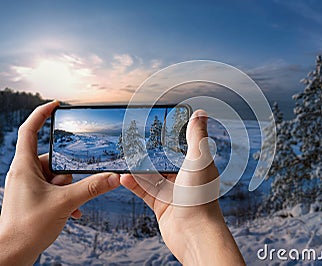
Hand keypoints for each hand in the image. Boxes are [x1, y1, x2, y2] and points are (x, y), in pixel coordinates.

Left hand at [0, 101, 120, 264]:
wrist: (12, 254)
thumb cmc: (26, 228)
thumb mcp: (64, 203)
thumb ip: (91, 188)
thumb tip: (113, 177)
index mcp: (25, 166)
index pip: (30, 130)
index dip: (42, 114)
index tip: (57, 105)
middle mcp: (25, 173)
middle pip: (54, 159)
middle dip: (69, 173)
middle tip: (71, 188)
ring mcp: (30, 186)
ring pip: (57, 177)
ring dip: (70, 190)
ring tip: (71, 205)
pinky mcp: (35, 197)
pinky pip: (55, 190)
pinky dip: (66, 198)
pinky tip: (73, 211)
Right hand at [121, 110, 244, 264]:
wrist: (194, 233)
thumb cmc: (200, 197)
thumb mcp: (198, 159)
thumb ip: (196, 136)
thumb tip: (200, 113)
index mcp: (197, 166)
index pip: (182, 146)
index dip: (170, 136)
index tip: (156, 124)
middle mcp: (185, 178)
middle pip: (163, 161)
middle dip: (149, 152)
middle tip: (133, 140)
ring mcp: (172, 192)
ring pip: (151, 176)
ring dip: (138, 168)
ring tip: (124, 157)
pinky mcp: (161, 205)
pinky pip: (145, 191)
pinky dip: (134, 184)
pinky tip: (124, 176)